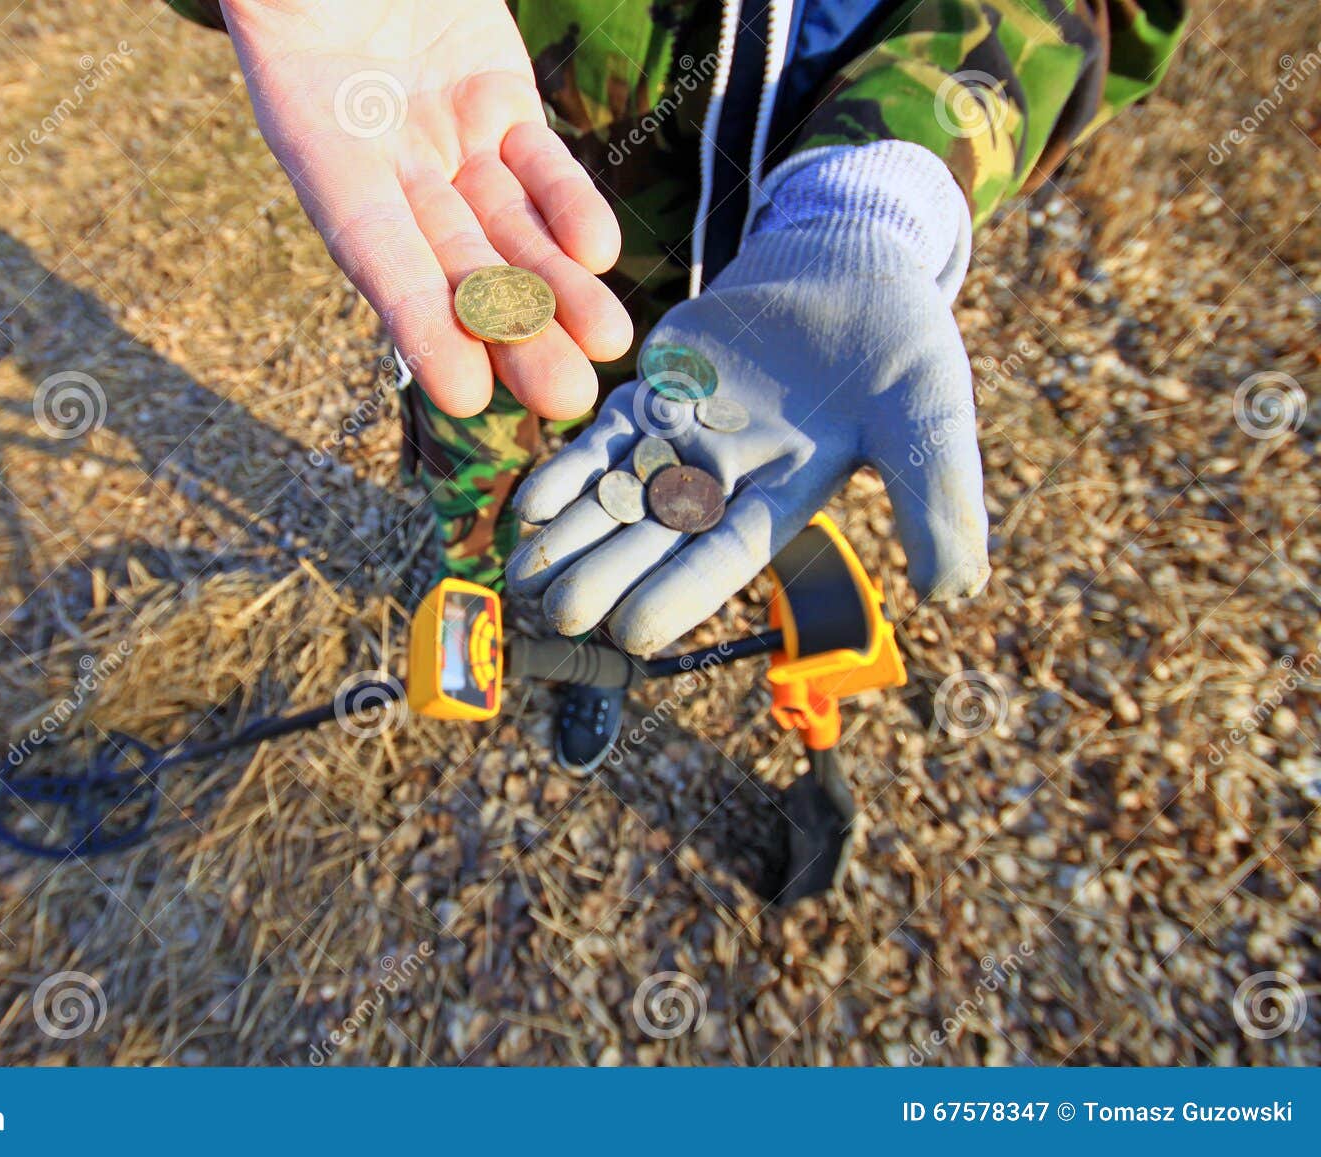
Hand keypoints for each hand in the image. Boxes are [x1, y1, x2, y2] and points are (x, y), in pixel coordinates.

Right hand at [222, 0, 631, 418]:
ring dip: (559, 287)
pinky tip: (601, 254)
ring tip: (608, 341)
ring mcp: (444, 134)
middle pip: (456, 262)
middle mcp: (386, 160)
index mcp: (319, 147)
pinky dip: (570, 205)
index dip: (417, 320)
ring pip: (509, 226)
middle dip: (514, 328)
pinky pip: (539, 162)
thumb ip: (282, 15)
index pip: (374, 252)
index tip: (461, 391)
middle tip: (565, 394)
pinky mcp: (496, 100)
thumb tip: (268, 7)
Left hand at [506, 144, 990, 654]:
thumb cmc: (901, 343)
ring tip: (518, 577)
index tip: (632, 635)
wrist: (852, 263)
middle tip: (554, 614)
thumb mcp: (930, 416)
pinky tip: (528, 503)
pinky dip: (568, 469)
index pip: (728, 556)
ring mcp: (685, 435)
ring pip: (619, 495)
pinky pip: (603, 437)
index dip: (680, 593)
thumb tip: (955, 590)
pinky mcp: (655, 391)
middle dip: (606, 575)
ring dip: (572, 536)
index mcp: (789, 497)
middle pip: (657, 537)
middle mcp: (728, 481)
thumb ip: (939, 498)